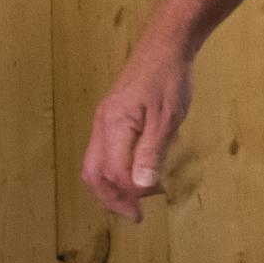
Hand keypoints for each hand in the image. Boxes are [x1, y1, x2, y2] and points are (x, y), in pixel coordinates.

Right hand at [81, 35, 194, 222]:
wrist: (165, 47)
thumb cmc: (168, 79)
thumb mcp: (167, 119)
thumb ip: (152, 152)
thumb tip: (141, 186)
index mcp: (114, 126)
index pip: (113, 174)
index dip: (128, 195)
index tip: (145, 209)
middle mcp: (102, 125)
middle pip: (95, 174)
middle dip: (112, 199)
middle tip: (135, 215)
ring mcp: (104, 121)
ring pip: (96, 165)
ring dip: (114, 185)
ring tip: (141, 195)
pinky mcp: (111, 118)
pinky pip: (105, 152)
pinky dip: (117, 169)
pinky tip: (139, 171)